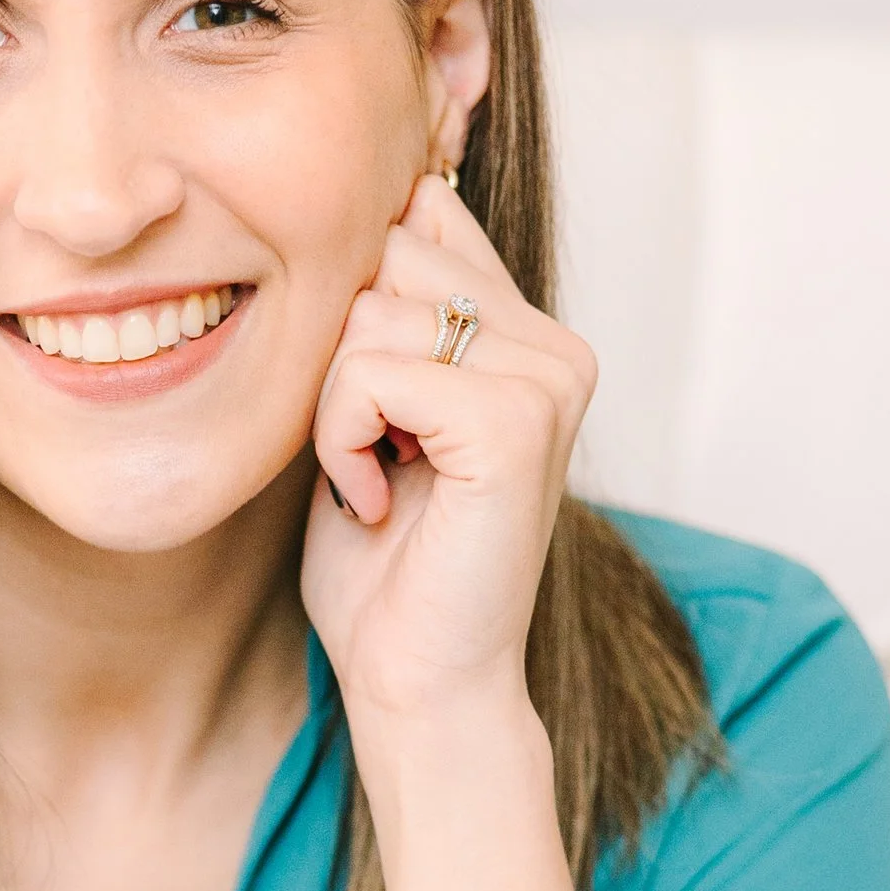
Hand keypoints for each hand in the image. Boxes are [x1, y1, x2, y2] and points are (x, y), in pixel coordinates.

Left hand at [299, 175, 596, 754]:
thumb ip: (380, 320)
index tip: (366, 406)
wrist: (417, 681)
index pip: (421, 217)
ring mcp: (548, 378)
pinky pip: (373, 371)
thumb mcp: (371, 414)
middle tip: (368, 450)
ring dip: (334, 406)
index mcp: (529, 334)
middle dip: (338, 354)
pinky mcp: (517, 420)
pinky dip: (343, 438)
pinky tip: (375, 498)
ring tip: (373, 477)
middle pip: (389, 250)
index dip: (357, 297)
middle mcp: (555, 345)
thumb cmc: (384, 567)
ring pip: (372, 310)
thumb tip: (367, 209)